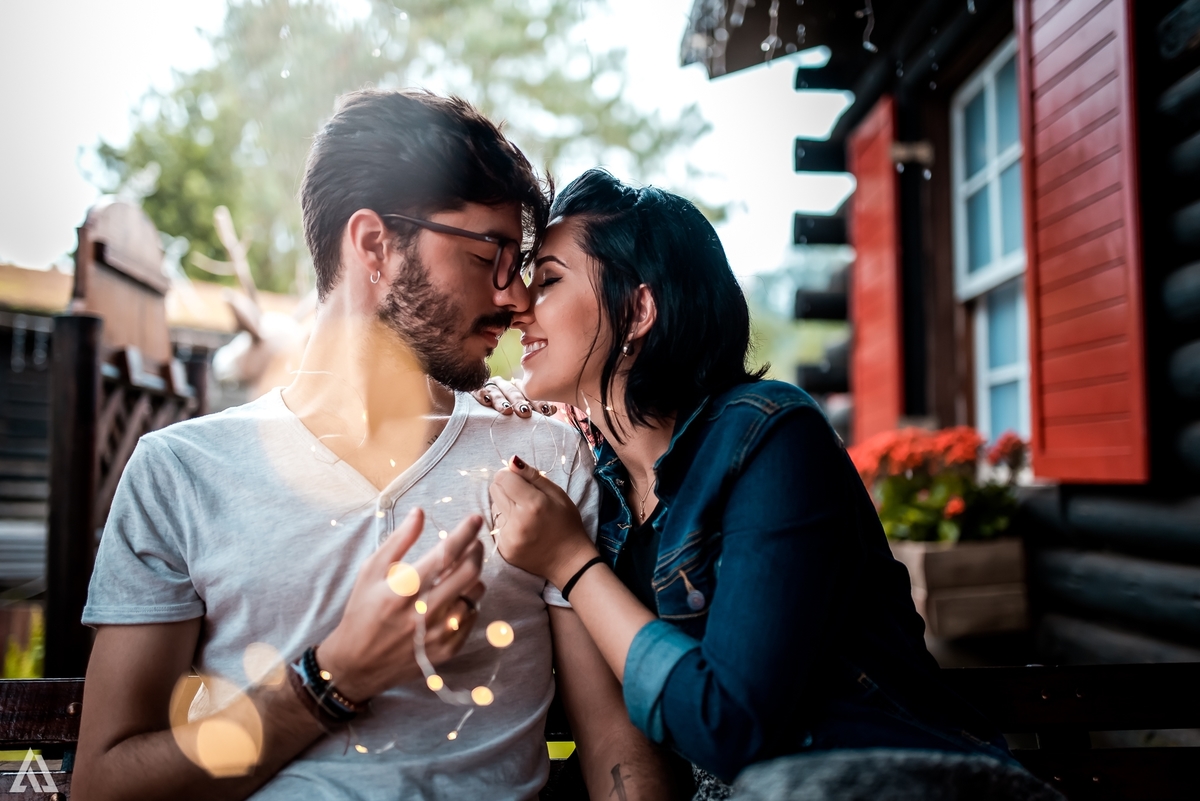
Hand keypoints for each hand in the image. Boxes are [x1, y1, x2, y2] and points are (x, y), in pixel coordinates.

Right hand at [318, 509, 484, 701]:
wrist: (357, 663)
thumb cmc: (362, 611)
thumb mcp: (371, 572)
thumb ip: (398, 541)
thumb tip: (419, 513)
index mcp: (402, 591)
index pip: (444, 555)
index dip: (464, 533)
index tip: (475, 519)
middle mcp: (423, 613)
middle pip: (468, 574)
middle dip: (476, 552)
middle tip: (473, 543)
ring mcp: (437, 635)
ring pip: (474, 596)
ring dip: (473, 578)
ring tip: (460, 572)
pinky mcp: (446, 651)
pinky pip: (471, 618)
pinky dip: (468, 602)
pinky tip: (455, 597)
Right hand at [472, 377, 558, 418]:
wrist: (475, 413)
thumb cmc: (503, 416)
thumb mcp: (519, 413)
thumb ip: (536, 410)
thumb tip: (554, 410)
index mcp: (518, 390)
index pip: (530, 394)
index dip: (538, 403)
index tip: (547, 412)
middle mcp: (505, 387)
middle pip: (514, 392)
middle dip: (520, 402)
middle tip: (526, 413)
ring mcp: (490, 388)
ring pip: (497, 392)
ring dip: (502, 400)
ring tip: (506, 410)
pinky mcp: (474, 390)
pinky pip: (478, 391)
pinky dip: (482, 394)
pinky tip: (486, 401)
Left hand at [489, 454, 597, 590]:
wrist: (569, 561)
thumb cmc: (567, 524)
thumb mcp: (558, 494)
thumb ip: (533, 476)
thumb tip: (511, 461)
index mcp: (533, 504)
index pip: (503, 478)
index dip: (510, 475)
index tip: (519, 480)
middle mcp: (518, 521)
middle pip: (494, 490)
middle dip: (505, 488)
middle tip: (522, 496)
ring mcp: (508, 538)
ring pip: (493, 507)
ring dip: (504, 506)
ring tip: (523, 514)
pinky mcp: (503, 549)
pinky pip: (495, 525)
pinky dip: (505, 522)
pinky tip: (521, 527)